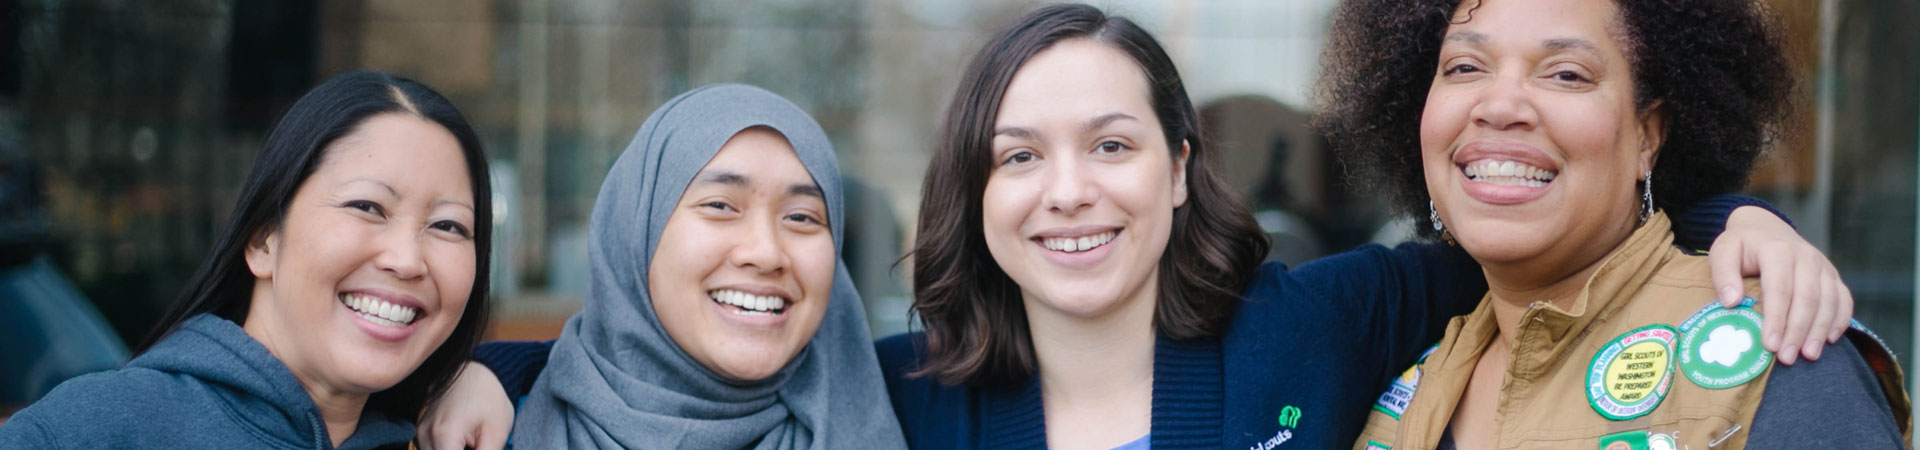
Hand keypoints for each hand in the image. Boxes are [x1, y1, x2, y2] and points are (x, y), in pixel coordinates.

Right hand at [418, 361, 512, 449]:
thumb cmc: (487, 397)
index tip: (480, 449)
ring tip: (472, 441)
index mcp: (443, 435)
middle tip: (477, 444)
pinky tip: (463, 444)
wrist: (471, 371)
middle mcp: (424, 436)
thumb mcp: (496, 431)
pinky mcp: (420, 433)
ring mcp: (419, 434)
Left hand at [1708, 205, 1852, 365]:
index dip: (1776, 318)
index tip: (1769, 344)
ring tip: (1809, 356)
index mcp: (1777, 250)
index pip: (1780, 288)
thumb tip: (1731, 301)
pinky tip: (1829, 340)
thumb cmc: (1742, 246)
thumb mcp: (1723, 251)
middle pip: (1808, 298)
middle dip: (1798, 331)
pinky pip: (1844, 299)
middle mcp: (1806, 257)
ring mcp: (1823, 266)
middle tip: (1787, 358)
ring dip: (1820, 330)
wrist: (1765, 228)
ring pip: (1829, 301)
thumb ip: (1723, 274)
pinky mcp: (1833, 275)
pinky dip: (1840, 320)